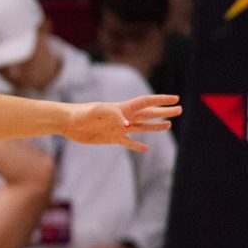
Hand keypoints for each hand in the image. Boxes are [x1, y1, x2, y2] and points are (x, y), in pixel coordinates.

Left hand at [63, 94, 179, 151]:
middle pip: (148, 114)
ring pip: (141, 127)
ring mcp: (118, 128)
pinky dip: (137, 146)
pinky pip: (128, 143)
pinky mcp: (111, 138)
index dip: (161, 100)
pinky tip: (145, 148)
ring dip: (155, 126)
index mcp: (122, 108)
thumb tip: (128, 125)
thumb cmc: (81, 113)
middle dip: (164, 112)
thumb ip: (113, 115)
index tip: (176, 98)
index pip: (146, 102)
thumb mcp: (97, 111)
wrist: (68, 122)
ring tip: (168, 125)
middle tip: (179, 110)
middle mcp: (123, 117)